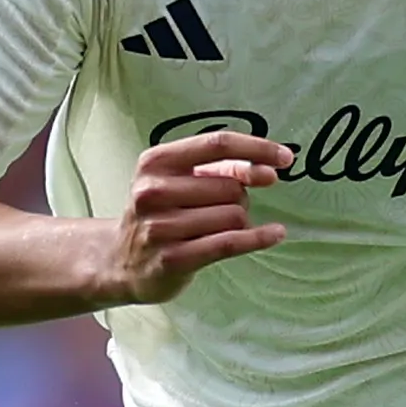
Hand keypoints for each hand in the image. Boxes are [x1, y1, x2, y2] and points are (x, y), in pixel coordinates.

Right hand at [110, 123, 291, 302]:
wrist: (120, 261)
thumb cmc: (159, 214)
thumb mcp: (179, 181)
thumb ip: (222, 170)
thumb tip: (268, 170)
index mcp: (155, 162)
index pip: (217, 144)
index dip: (256, 148)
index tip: (285, 158)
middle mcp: (153, 192)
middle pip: (231, 187)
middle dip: (240, 197)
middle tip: (221, 210)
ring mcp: (161, 227)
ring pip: (233, 216)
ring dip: (238, 222)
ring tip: (216, 229)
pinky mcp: (174, 259)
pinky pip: (230, 243)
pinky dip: (258, 238)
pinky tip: (276, 233)